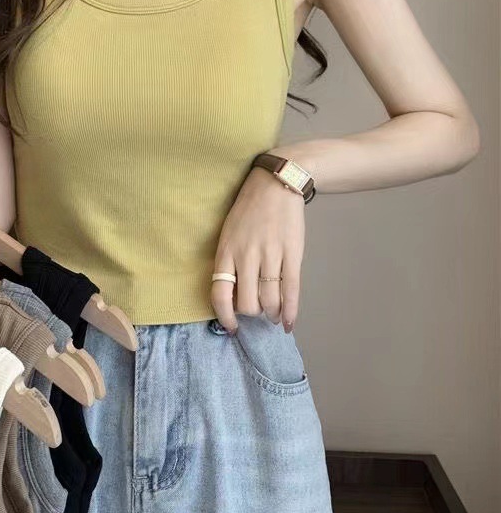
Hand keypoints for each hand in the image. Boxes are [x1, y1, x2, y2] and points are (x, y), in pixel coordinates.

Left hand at [211, 166, 305, 333]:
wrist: (275, 184)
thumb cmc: (248, 210)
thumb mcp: (228, 233)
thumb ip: (228, 261)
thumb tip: (232, 294)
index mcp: (226, 252)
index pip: (220, 294)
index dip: (226, 317)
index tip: (232, 327)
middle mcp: (246, 256)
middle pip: (248, 303)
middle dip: (252, 314)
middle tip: (257, 312)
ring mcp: (271, 255)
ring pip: (270, 300)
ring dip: (272, 314)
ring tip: (273, 315)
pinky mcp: (292, 254)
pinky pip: (291, 290)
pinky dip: (291, 311)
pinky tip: (289, 323)